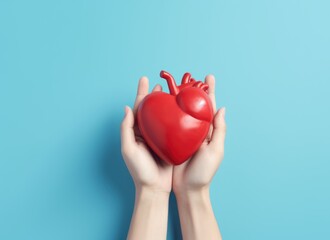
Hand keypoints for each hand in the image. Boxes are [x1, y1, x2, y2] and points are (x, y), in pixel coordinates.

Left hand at [121, 76, 172, 192]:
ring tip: (172, 92)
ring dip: (166, 104)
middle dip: (155, 95)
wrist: (155, 187)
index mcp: (136, 132)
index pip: (138, 108)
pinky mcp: (170, 143)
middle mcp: (147, 132)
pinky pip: (173, 127)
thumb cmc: (140, 170)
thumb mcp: (129, 150)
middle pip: (151, 109)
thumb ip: (126, 129)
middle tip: (161, 84)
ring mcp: (159, 137)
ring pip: (163, 116)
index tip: (145, 79)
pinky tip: (182, 110)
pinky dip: (176, 117)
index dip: (141, 93)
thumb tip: (127, 108)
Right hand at [172, 74, 225, 193]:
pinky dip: (168, 112)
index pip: (210, 106)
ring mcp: (184, 134)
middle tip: (189, 76)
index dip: (209, 91)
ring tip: (175, 85)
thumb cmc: (204, 172)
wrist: (188, 189)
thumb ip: (219, 130)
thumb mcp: (216, 151)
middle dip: (193, 90)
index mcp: (209, 131)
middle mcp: (196, 130)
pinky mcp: (172, 140)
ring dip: (179, 98)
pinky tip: (164, 104)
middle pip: (195, 106)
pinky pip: (170, 123)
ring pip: (181, 112)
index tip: (208, 76)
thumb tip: (222, 109)